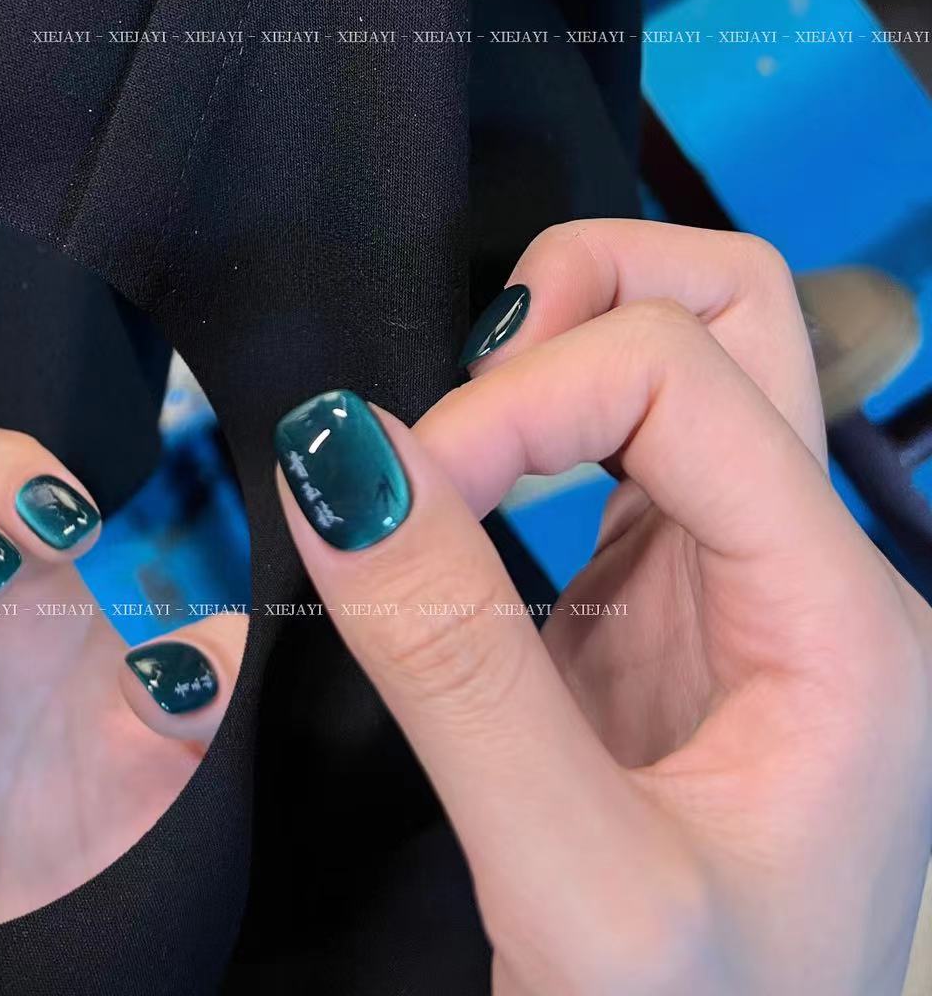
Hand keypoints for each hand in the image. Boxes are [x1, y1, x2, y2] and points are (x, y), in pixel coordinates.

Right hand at [275, 221, 931, 994]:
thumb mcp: (572, 883)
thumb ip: (453, 665)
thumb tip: (342, 460)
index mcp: (843, 622)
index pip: (685, 377)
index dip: (516, 400)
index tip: (389, 497)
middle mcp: (814, 572)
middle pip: (732, 305)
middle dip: (575, 301)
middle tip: (453, 412)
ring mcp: (743, 581)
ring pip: (683, 353)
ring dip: (554, 351)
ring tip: (454, 445)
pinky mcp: (665, 606)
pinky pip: (616, 449)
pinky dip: (528, 428)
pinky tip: (465, 492)